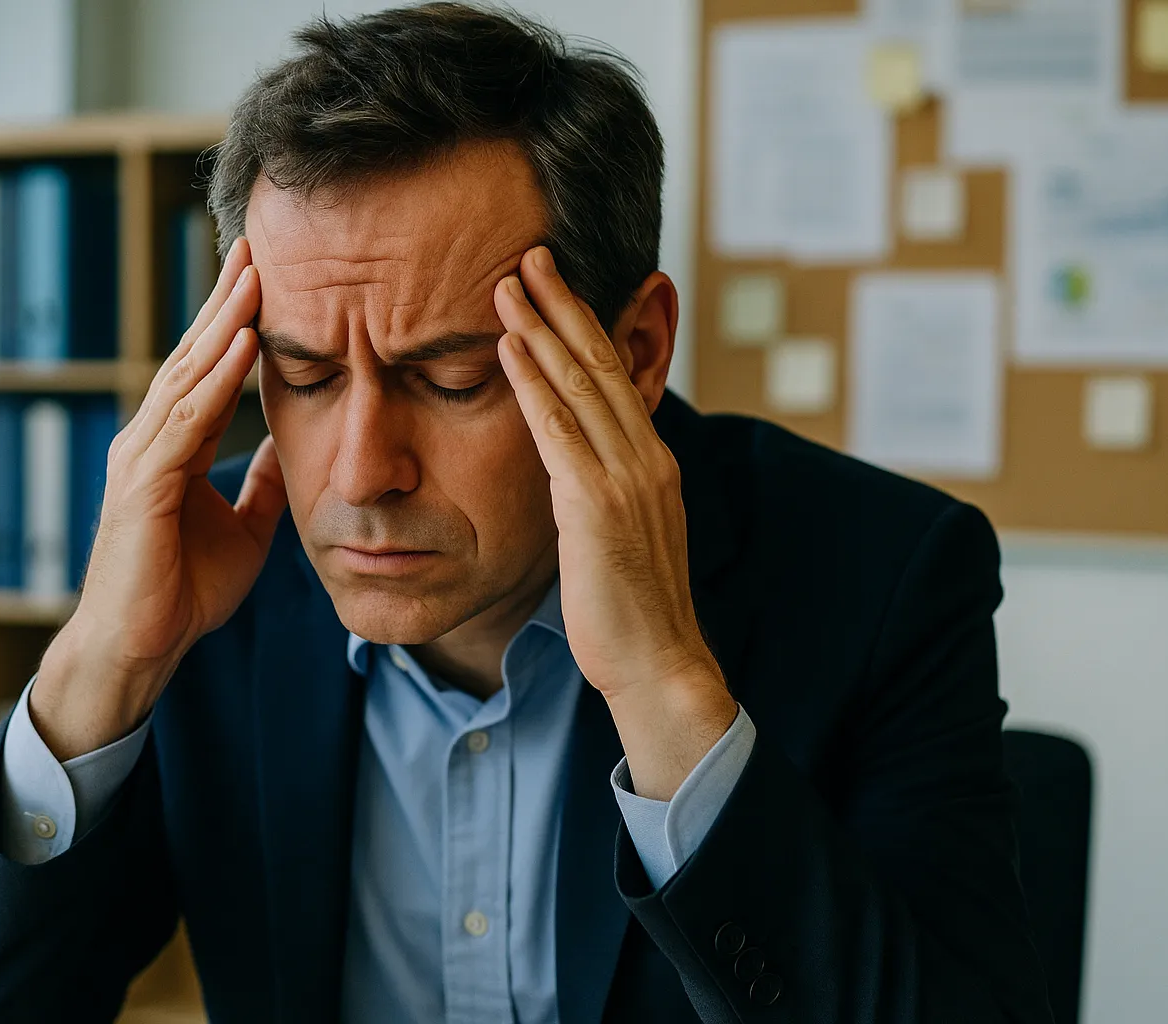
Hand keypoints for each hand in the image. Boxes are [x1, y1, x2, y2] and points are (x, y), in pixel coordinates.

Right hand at [32, 238, 288, 759]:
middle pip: (195, 355)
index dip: (237, 321)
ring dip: (223, 323)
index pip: (210, 369)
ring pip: (188, 376)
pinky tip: (241, 345)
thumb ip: (263, 484)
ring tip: (254, 276)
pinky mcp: (143, 484)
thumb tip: (292, 448)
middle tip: (257, 244)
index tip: (268, 275)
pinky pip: (186, 421)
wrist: (140, 647)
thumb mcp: (244, 528)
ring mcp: (142, 457)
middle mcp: (152, 439)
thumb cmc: (182, 591)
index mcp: (175, 445)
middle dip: (227, 300)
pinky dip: (215, 380)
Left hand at [494, 247, 737, 798]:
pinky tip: (509, 348)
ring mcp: (626, 479)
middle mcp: (646, 459)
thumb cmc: (633, 612)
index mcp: (653, 464)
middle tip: (532, 255)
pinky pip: (558, 430)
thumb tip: (572, 472)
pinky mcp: (597, 505)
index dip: (586, 328)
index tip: (556, 288)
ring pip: (581, 385)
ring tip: (508, 283)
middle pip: (602, 364)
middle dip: (564, 305)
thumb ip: (601, 495)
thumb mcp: (622, 539)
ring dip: (541, 329)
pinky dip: (533, 383)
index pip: (617, 379)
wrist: (659, 665)